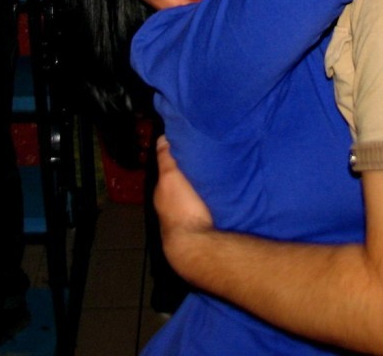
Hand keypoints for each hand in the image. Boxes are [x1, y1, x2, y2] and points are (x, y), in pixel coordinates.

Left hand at [154, 136, 214, 272]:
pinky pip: (204, 208)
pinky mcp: (200, 230)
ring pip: (193, 197)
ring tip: (217, 175)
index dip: (176, 158)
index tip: (190, 145)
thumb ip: (166, 158)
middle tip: (207, 158)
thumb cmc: (181, 209)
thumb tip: (163, 137)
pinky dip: (209, 200)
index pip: (166, 170)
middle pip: (180, 185)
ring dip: (201, 188)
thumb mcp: (170, 177)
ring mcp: (185, 221)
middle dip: (191, 173)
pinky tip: (221, 195)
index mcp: (162, 193)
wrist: (195, 245)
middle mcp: (170, 207)